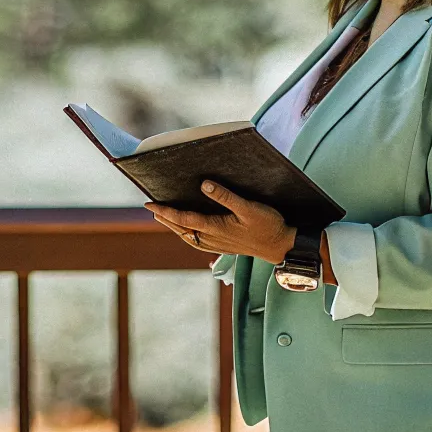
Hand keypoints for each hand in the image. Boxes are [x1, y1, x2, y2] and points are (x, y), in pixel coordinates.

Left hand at [147, 181, 293, 265]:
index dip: (165, 211)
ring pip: (189, 237)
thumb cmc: (268, 225)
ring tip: (165, 218)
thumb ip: (225, 196)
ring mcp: (218, 245)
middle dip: (166, 219)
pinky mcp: (224, 247)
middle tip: (151, 209)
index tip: (149, 204)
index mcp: (215, 227)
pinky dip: (188, 235)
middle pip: (182, 229)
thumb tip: (203, 184)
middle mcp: (213, 238)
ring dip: (175, 228)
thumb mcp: (248, 207)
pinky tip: (189, 232)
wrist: (282, 247)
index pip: (183, 218)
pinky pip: (198, 242)